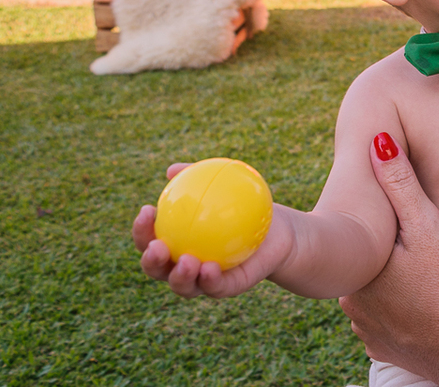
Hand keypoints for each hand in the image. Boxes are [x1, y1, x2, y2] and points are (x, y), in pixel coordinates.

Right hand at [132, 162, 293, 298]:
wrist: (276, 231)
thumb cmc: (242, 206)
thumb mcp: (222, 187)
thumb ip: (197, 178)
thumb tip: (172, 170)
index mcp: (174, 243)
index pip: (149, 239)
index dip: (141, 229)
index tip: (147, 210)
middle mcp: (181, 266)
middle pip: (156, 269)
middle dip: (151, 260)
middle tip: (158, 246)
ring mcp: (202, 281)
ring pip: (182, 285)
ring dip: (179, 276)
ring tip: (187, 261)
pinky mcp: (225, 289)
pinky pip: (214, 288)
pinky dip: (209, 280)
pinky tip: (210, 268)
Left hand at [339, 134, 438, 382]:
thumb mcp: (429, 228)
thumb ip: (401, 185)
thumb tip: (376, 141)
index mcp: (356, 268)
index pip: (365, 231)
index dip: (388, 222)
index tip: (410, 224)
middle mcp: (349, 300)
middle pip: (370, 260)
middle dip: (392, 252)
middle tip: (426, 251)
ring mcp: (364, 328)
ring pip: (376, 289)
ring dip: (395, 281)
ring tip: (428, 275)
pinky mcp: (382, 347)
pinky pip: (385, 317)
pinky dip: (401, 307)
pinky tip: (424, 301)